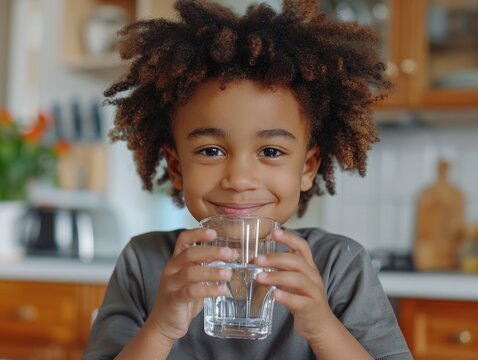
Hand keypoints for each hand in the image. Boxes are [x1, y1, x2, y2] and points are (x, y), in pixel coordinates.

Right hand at [146, 228, 234, 342]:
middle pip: (190, 253)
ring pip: (191, 272)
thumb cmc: (183, 299)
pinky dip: (208, 290)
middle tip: (230, 254)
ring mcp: (171, 285)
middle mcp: (171, 269)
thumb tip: (232, 256)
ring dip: (212, 272)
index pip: (183, 239)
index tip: (214, 233)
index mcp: (177, 261)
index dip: (197, 233)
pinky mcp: (173, 300)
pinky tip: (221, 290)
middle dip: (211, 252)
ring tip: (228, 274)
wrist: (164, 324)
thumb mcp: (194, 279)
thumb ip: (206, 267)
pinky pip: (191, 292)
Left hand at [254, 228, 334, 343]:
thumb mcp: (293, 281)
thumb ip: (281, 269)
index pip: (302, 246)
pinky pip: (299, 301)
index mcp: (308, 267)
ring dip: (276, 276)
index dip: (289, 237)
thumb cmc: (303, 299)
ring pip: (297, 279)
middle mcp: (313, 277)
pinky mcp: (311, 308)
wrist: (320, 325)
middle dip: (275, 258)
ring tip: (259, 278)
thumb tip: (257, 260)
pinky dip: (286, 297)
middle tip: (257, 260)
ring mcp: (314, 292)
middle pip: (297, 261)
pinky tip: (274, 295)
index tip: (274, 232)